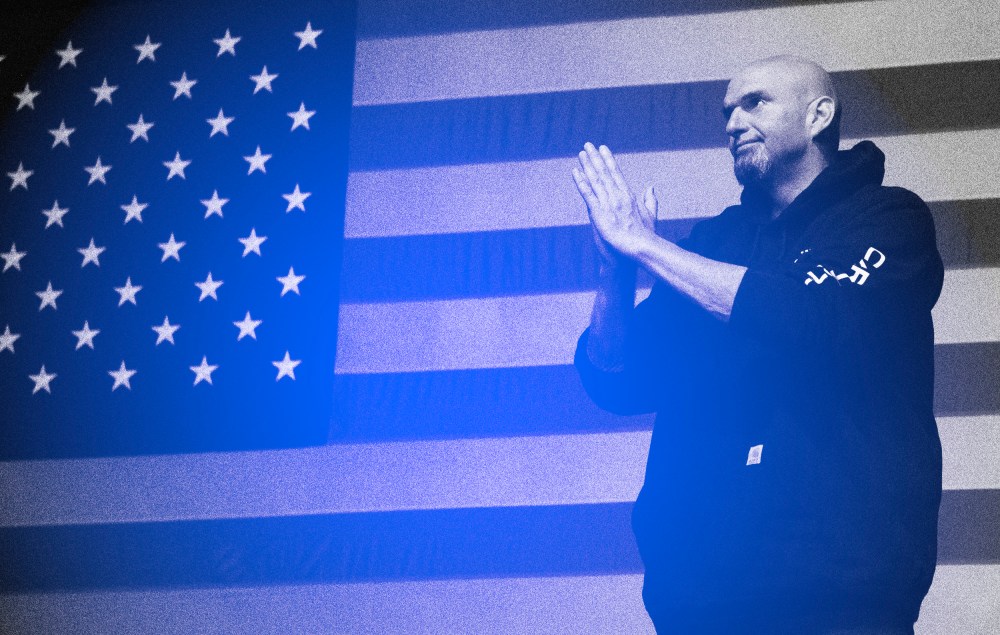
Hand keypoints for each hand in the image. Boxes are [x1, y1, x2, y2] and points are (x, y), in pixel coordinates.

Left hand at [572, 142, 657, 262]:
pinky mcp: (600, 213)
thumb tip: (651, 187)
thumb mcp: (650, 216)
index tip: (603, 148)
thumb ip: (650, 200)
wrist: (641, 250)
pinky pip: (588, 194)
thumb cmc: (646, 237)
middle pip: (604, 173)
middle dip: (595, 158)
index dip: (608, 160)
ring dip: (587, 165)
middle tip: (587, 145)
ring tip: (581, 153)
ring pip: (595, 180)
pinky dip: (581, 182)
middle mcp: (618, 196)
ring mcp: (609, 203)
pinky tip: (575, 172)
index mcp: (629, 196)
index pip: (616, 173)